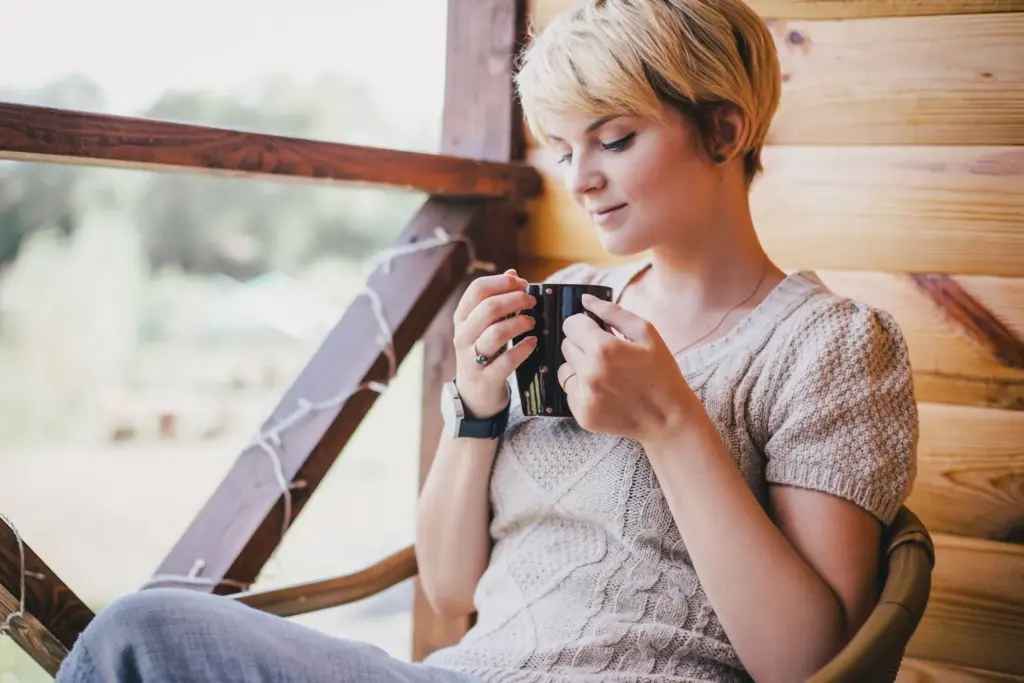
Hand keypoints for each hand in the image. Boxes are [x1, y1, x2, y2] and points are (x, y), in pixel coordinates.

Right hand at [453, 269, 537, 416]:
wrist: (475, 394)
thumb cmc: (484, 352)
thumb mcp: (484, 325)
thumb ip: (497, 299)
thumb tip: (513, 273)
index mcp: (462, 317)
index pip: (477, 289)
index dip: (502, 283)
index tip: (522, 284)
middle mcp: (463, 335)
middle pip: (488, 308)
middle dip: (516, 300)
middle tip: (532, 302)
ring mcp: (472, 358)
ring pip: (496, 333)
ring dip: (520, 323)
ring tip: (533, 322)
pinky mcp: (486, 378)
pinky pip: (506, 361)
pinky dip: (523, 349)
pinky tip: (533, 342)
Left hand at [557, 294, 697, 440]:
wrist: (668, 418)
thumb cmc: (660, 371)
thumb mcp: (646, 333)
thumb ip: (613, 312)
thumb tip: (585, 300)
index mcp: (604, 349)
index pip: (571, 324)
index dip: (584, 324)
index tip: (596, 330)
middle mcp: (589, 373)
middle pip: (566, 345)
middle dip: (583, 344)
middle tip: (606, 354)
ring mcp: (583, 396)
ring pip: (564, 369)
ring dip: (579, 367)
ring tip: (604, 373)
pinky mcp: (581, 414)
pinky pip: (569, 391)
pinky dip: (582, 388)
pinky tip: (605, 391)